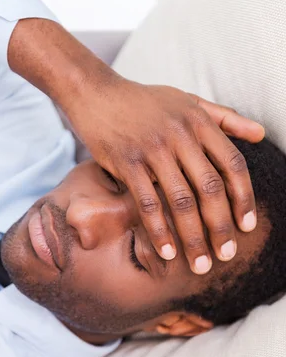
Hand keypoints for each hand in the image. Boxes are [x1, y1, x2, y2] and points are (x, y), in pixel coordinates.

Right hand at [7, 20, 263, 273]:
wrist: (95, 92)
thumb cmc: (143, 101)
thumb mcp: (188, 101)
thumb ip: (225, 118)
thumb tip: (260, 135)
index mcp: (199, 122)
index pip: (232, 165)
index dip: (243, 198)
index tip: (246, 226)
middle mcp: (180, 135)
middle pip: (210, 188)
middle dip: (221, 227)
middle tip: (226, 255)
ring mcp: (153, 149)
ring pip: (180, 200)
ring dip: (193, 237)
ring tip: (200, 264)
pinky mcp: (126, 162)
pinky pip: (147, 202)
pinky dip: (158, 230)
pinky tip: (167, 252)